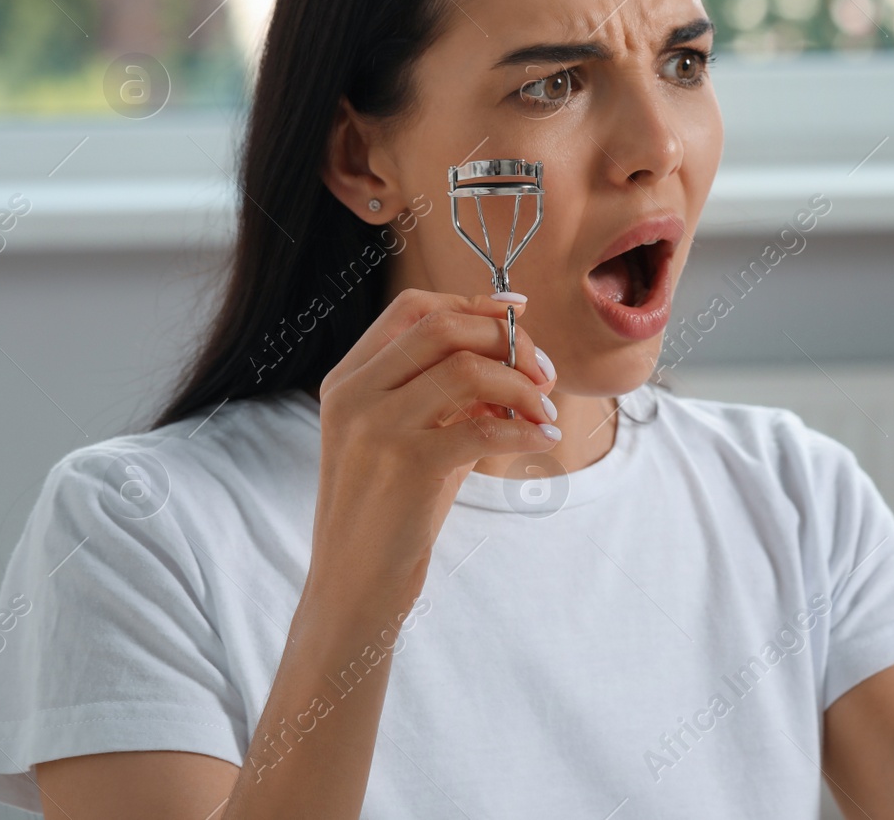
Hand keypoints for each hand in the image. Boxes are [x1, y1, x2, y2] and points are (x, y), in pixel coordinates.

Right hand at [310, 288, 560, 600]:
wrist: (352, 589)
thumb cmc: (390, 513)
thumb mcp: (410, 438)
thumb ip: (449, 395)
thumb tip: (518, 354)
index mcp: (348, 379)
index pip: (413, 309)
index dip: (473, 304)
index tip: (519, 315)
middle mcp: (354, 394)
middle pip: (443, 327)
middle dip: (507, 340)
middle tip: (543, 372)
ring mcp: (374, 427)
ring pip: (466, 369)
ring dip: (522, 384)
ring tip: (545, 411)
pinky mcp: (403, 465)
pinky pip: (483, 426)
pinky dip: (525, 427)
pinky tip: (544, 439)